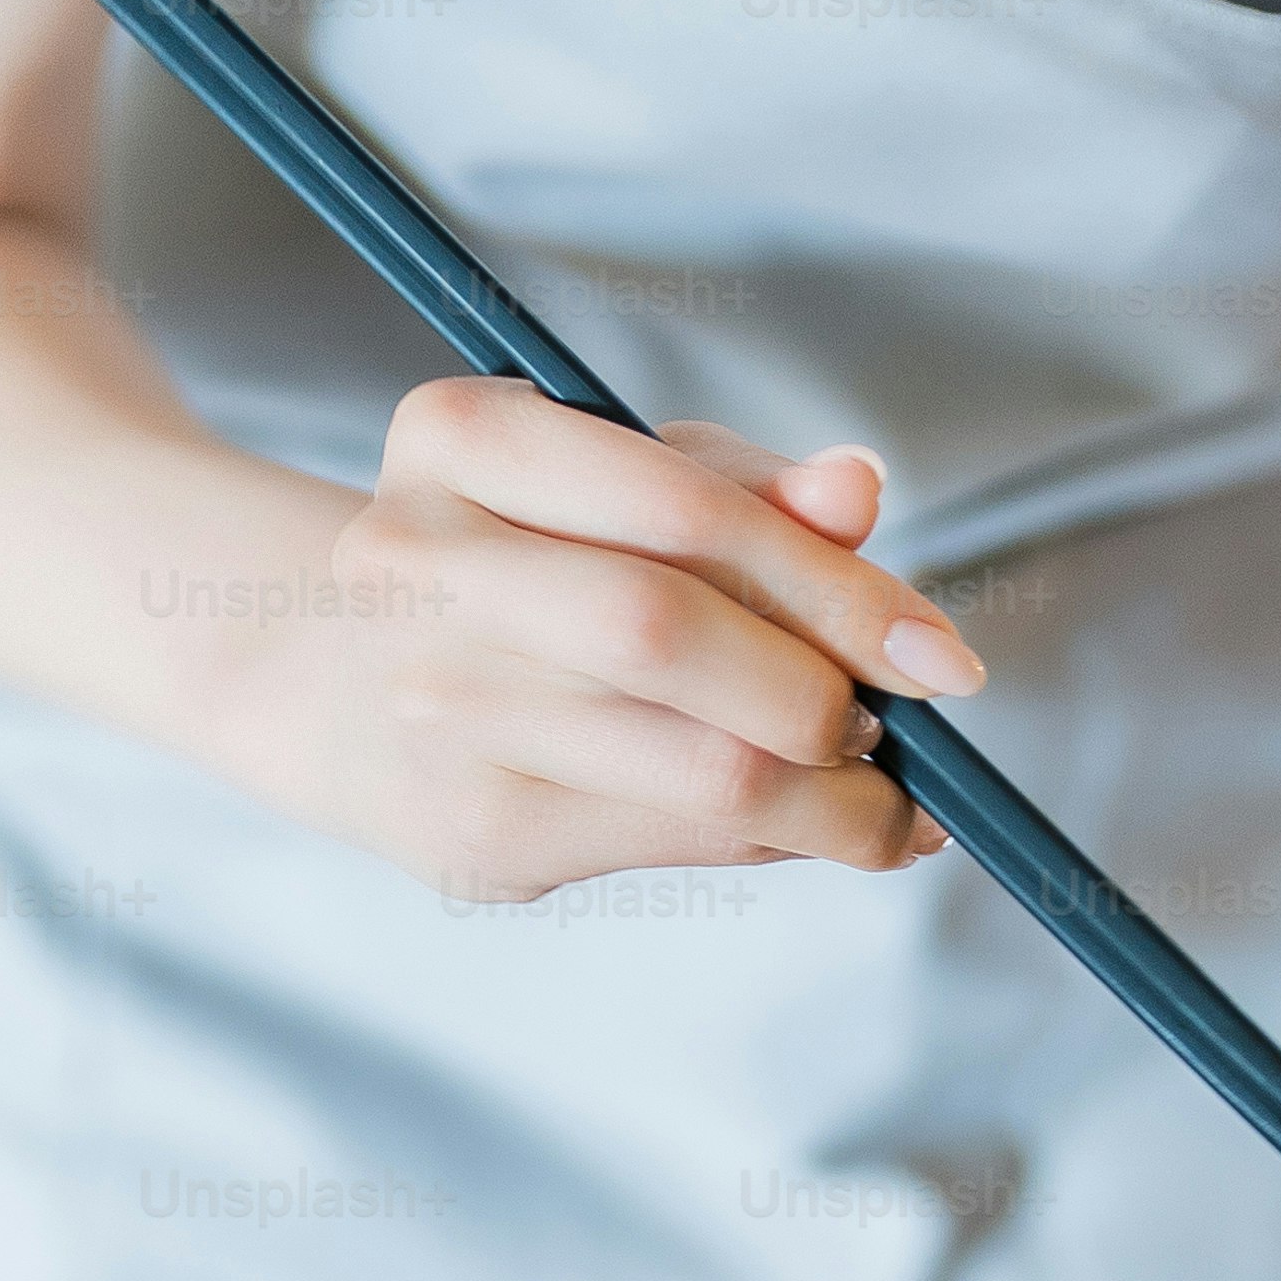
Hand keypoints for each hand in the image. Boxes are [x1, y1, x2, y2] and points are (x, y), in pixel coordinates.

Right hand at [235, 383, 983, 902]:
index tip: (938, 652)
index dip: (830, 586)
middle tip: (897, 723)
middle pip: (668, 636)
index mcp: (459, 436)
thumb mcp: (626, 480)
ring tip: (884, 796)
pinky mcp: (471, 833)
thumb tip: (859, 493)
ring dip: (829, 796)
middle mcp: (417, 566)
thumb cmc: (525, 559)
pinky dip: (777, 839)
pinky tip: (820, 824)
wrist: (342, 685)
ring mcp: (432, 709)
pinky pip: (675, 843)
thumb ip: (747, 488)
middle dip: (823, 692)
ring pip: (693, 769)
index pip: (680, 511)